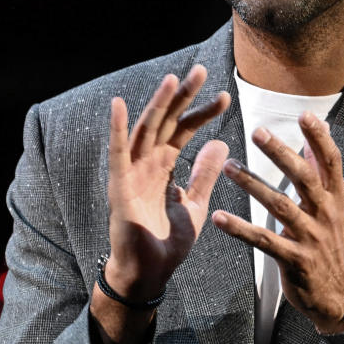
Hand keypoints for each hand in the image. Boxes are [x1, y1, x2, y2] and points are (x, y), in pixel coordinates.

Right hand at [105, 65, 230, 300]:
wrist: (149, 274)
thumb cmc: (167, 242)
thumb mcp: (196, 204)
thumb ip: (205, 175)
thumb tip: (220, 142)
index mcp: (165, 166)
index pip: (184, 130)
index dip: (202, 112)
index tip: (225, 96)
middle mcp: (147, 164)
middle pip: (165, 122)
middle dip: (182, 96)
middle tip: (201, 69)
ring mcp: (132, 173)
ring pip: (146, 131)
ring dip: (158, 104)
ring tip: (173, 79)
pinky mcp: (119, 188)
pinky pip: (118, 154)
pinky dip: (117, 129)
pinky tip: (119, 105)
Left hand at [211, 111, 343, 333]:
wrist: (339, 296)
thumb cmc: (331, 246)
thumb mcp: (334, 210)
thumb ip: (322, 176)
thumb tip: (312, 141)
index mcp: (335, 199)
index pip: (331, 162)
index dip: (320, 138)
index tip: (305, 115)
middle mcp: (325, 215)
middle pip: (304, 178)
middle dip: (280, 154)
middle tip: (257, 132)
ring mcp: (310, 238)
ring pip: (280, 206)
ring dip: (252, 185)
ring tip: (229, 167)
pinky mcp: (294, 260)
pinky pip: (263, 241)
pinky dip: (240, 228)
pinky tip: (220, 217)